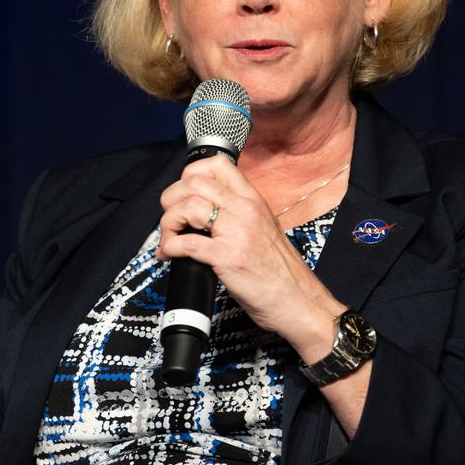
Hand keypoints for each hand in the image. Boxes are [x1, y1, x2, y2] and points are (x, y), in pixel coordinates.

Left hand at [157, 156, 339, 359]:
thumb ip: (237, 213)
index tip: (183, 194)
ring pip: (187, 207)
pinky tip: (170, 254)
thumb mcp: (262, 228)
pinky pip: (187, 242)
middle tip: (170, 218)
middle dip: (171, 199)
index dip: (189, 174)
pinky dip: (170, 247)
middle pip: (194, 182)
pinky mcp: (228, 257)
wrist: (297, 299)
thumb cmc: (279, 271)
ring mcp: (237, 232)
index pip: (216, 165)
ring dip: (168, 223)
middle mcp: (245, 210)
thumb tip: (203, 210)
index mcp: (252, 200)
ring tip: (169, 239)